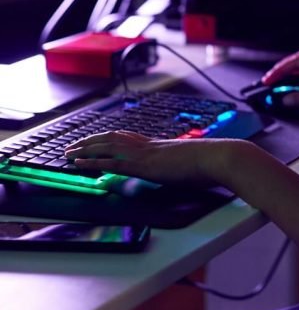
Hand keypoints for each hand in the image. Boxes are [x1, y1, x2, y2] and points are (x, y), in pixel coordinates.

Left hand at [64, 131, 242, 186]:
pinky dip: (92, 162)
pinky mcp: (144, 165)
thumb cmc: (212, 163)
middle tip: (73, 146)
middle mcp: (151, 145)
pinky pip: (112, 162)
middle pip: (114, 138)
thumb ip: (184, 166)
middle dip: (92, 141)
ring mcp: (147, 153)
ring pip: (108, 146)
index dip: (112, 139)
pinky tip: (79, 164)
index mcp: (162, 144)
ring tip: (68, 153)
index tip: (98, 141)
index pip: (130, 138)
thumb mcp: (194, 164)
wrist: (219, 157)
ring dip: (86, 149)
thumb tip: (186, 171)